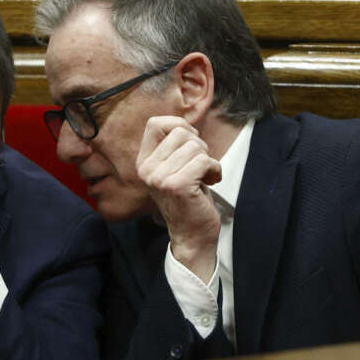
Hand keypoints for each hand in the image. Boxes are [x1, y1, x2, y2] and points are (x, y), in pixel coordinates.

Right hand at [136, 116, 221, 281]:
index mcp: (144, 162)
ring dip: (208, 160)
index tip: (190, 143)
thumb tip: (186, 124)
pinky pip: (204, 160)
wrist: (192, 235)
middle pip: (180, 132)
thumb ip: (173, 148)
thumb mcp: (174, 170)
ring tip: (204, 177)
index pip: (155, 123)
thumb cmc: (189, 200)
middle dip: (199, 146)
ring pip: (195, 146)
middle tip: (200, 167)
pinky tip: (211, 182)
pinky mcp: (177, 185)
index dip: (179, 126)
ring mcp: (160, 178)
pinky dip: (215, 169)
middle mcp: (147, 169)